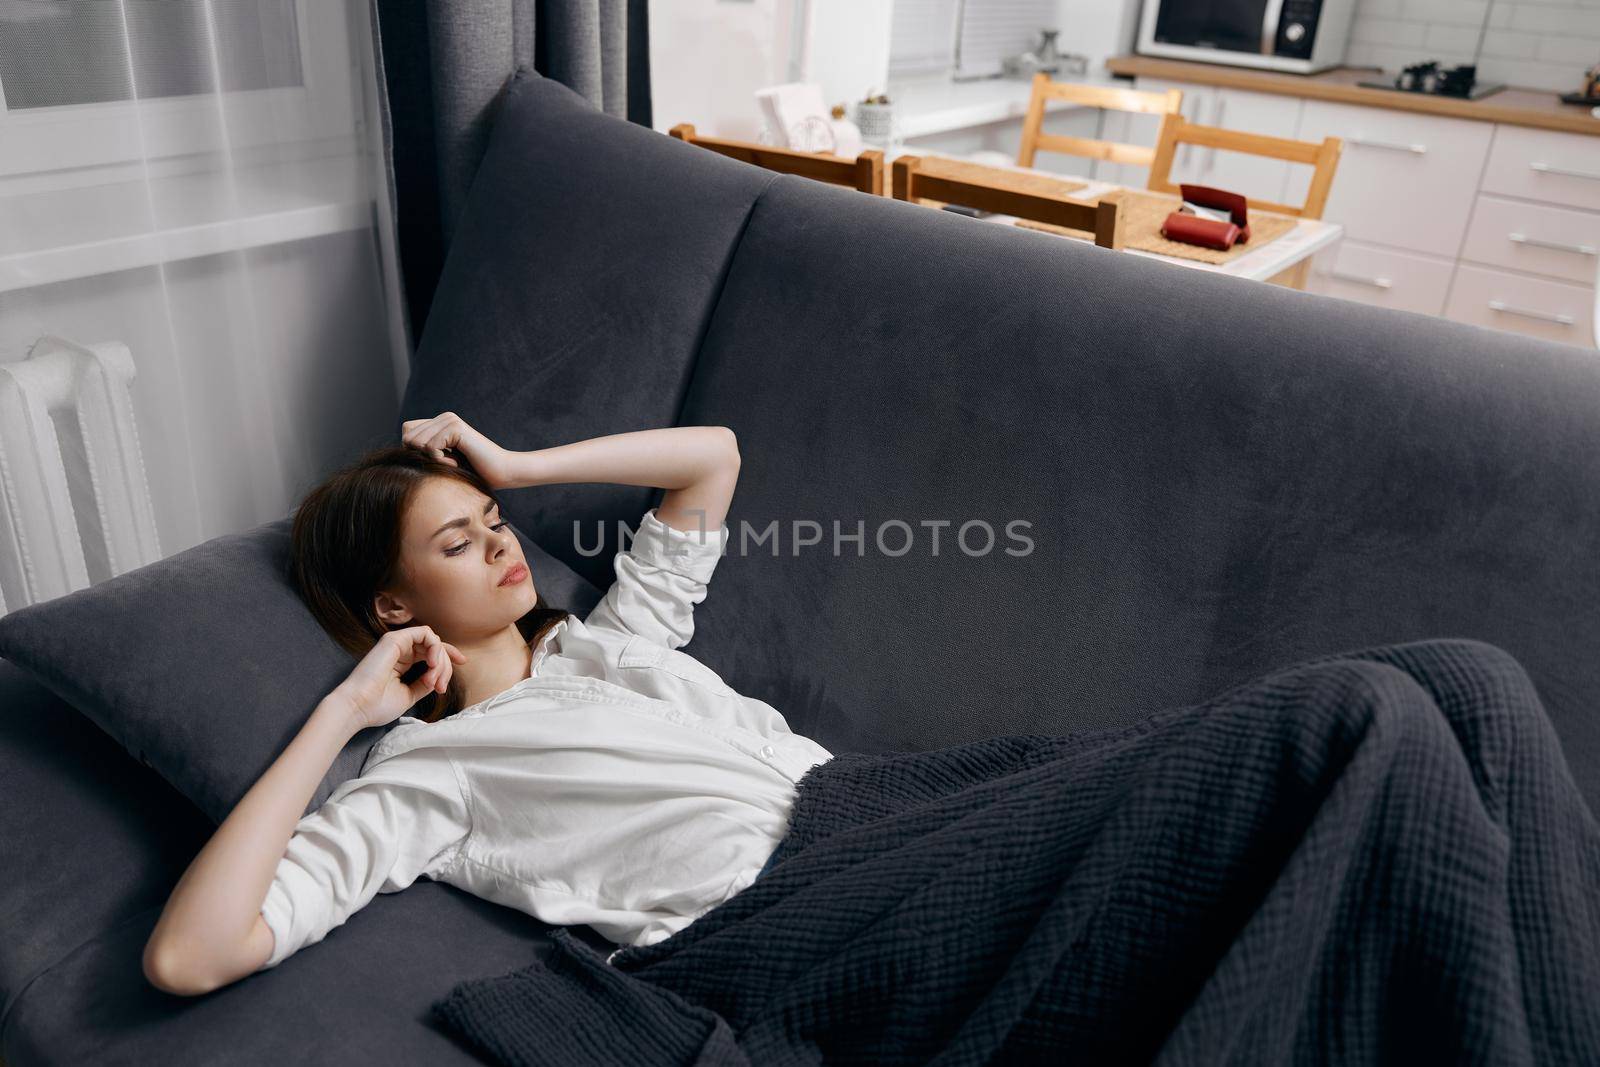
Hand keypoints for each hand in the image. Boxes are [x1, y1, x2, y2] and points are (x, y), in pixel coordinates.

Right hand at [332, 625, 466, 731]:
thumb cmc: (378, 705)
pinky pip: (425, 633)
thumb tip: (438, 678)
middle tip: (440, 686)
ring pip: (433, 641)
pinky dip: (435, 647)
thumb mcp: (410, 695)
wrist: (358, 707)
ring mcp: (396, 643)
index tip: (463, 662)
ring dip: (441, 660)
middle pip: (435, 648)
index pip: (431, 652)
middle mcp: (400, 651)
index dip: (449, 655)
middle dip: (445, 666)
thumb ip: (425, 684)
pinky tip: (432, 663)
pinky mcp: (394, 639)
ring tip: (434, 680)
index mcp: (402, 662)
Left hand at [402, 412, 513, 489]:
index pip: (407, 431)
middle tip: (448, 462)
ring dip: (432, 460)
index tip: (440, 460)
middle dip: (423, 456)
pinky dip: (441, 461)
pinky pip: (429, 447)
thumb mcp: (444, 461)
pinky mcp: (455, 427)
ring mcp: (449, 420)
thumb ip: (425, 451)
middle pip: (408, 437)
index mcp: (440, 422)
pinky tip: (458, 461)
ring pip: (416, 442)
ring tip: (454, 461)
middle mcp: (444, 417)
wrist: (503, 473)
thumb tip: (402, 446)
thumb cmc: (476, 472)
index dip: (416, 450)